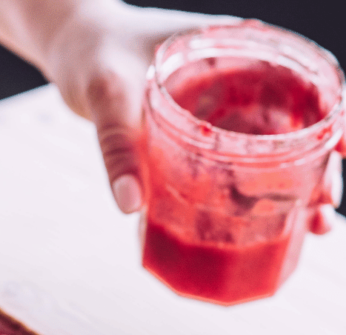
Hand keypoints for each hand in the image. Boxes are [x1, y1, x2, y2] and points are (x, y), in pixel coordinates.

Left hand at [39, 1, 341, 232]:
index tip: (344, 148)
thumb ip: (118, 147)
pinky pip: (231, 167)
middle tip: (323, 211)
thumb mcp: (107, 96)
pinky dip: (247, 195)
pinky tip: (256, 228)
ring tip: (310, 227)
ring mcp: (217, 112)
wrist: (72, 51)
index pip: (302, 77)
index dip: (333, 114)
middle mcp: (234, 81)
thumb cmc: (92, 58)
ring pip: (269, 151)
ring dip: (291, 188)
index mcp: (231, 52)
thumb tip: (130, 207)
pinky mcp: (196, 137)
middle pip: (294, 125)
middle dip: (316, 169)